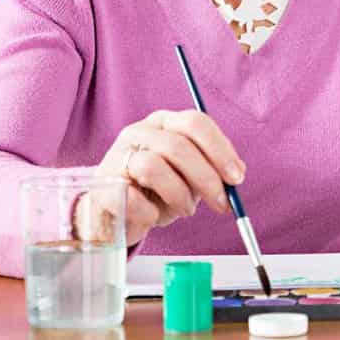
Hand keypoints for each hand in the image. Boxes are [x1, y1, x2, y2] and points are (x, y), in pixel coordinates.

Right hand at [87, 110, 244, 247]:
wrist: (112, 214)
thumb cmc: (155, 191)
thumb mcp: (186, 175)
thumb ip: (210, 169)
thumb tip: (237, 174)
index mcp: (164, 122)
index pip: (195, 123)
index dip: (220, 150)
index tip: (236, 178)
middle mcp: (140, 132)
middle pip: (178, 145)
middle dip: (206, 177)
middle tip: (221, 204)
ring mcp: (118, 156)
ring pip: (154, 167)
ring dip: (178, 195)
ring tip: (184, 210)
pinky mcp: (103, 186)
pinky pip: (131, 197)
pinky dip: (150, 212)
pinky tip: (153, 217)